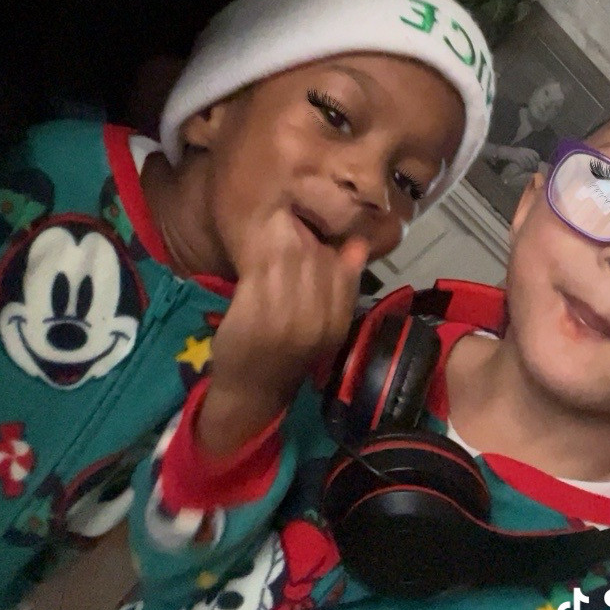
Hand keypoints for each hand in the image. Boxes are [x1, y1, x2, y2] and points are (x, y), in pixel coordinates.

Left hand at [197, 208, 369, 455]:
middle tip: (291, 217)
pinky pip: (260, 268)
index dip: (329, 245)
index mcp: (336, 324)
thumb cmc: (290, 355)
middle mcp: (314, 322)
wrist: (253, 392)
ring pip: (288, 258)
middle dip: (304, 235)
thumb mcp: (326, 326)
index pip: (342, 269)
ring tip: (275, 223)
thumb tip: (359, 245)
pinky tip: (255, 244)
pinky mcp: (251, 314)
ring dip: (282, 237)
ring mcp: (282, 319)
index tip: (317, 231)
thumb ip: (341, 287)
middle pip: (315, 259)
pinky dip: (259, 251)